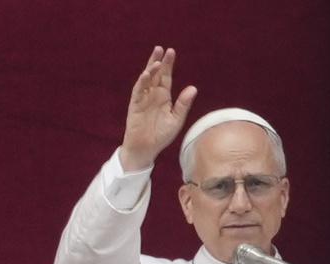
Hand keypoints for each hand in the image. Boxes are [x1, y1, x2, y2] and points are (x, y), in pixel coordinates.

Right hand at [119, 46, 197, 171]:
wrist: (146, 148)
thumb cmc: (161, 135)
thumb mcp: (176, 119)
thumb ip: (183, 104)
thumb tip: (193, 88)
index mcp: (164, 96)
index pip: (166, 77)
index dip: (168, 64)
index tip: (171, 52)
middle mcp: (153, 94)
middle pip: (156, 74)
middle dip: (158, 61)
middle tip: (161, 49)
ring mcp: (143, 99)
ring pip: (146, 80)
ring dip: (150, 70)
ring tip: (156, 61)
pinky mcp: (135, 105)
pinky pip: (138, 91)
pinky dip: (141, 83)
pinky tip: (146, 74)